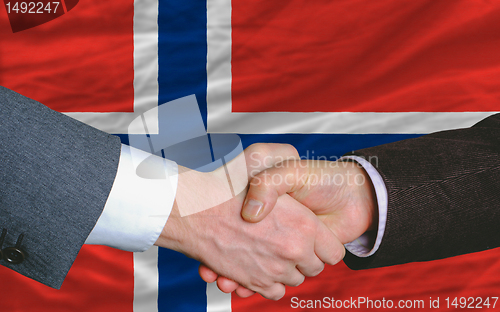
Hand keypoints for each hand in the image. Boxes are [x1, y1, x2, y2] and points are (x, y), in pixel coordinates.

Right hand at [155, 144, 344, 299]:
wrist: (189, 209)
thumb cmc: (225, 182)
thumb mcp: (263, 157)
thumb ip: (287, 165)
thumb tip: (299, 194)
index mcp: (304, 224)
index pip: (333, 251)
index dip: (324, 244)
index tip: (311, 236)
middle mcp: (293, 250)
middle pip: (313, 268)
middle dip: (304, 257)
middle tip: (287, 240)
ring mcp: (274, 271)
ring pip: (293, 280)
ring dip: (284, 269)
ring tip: (268, 249)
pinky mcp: (255, 283)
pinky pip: (274, 292)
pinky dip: (268, 283)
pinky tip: (257, 264)